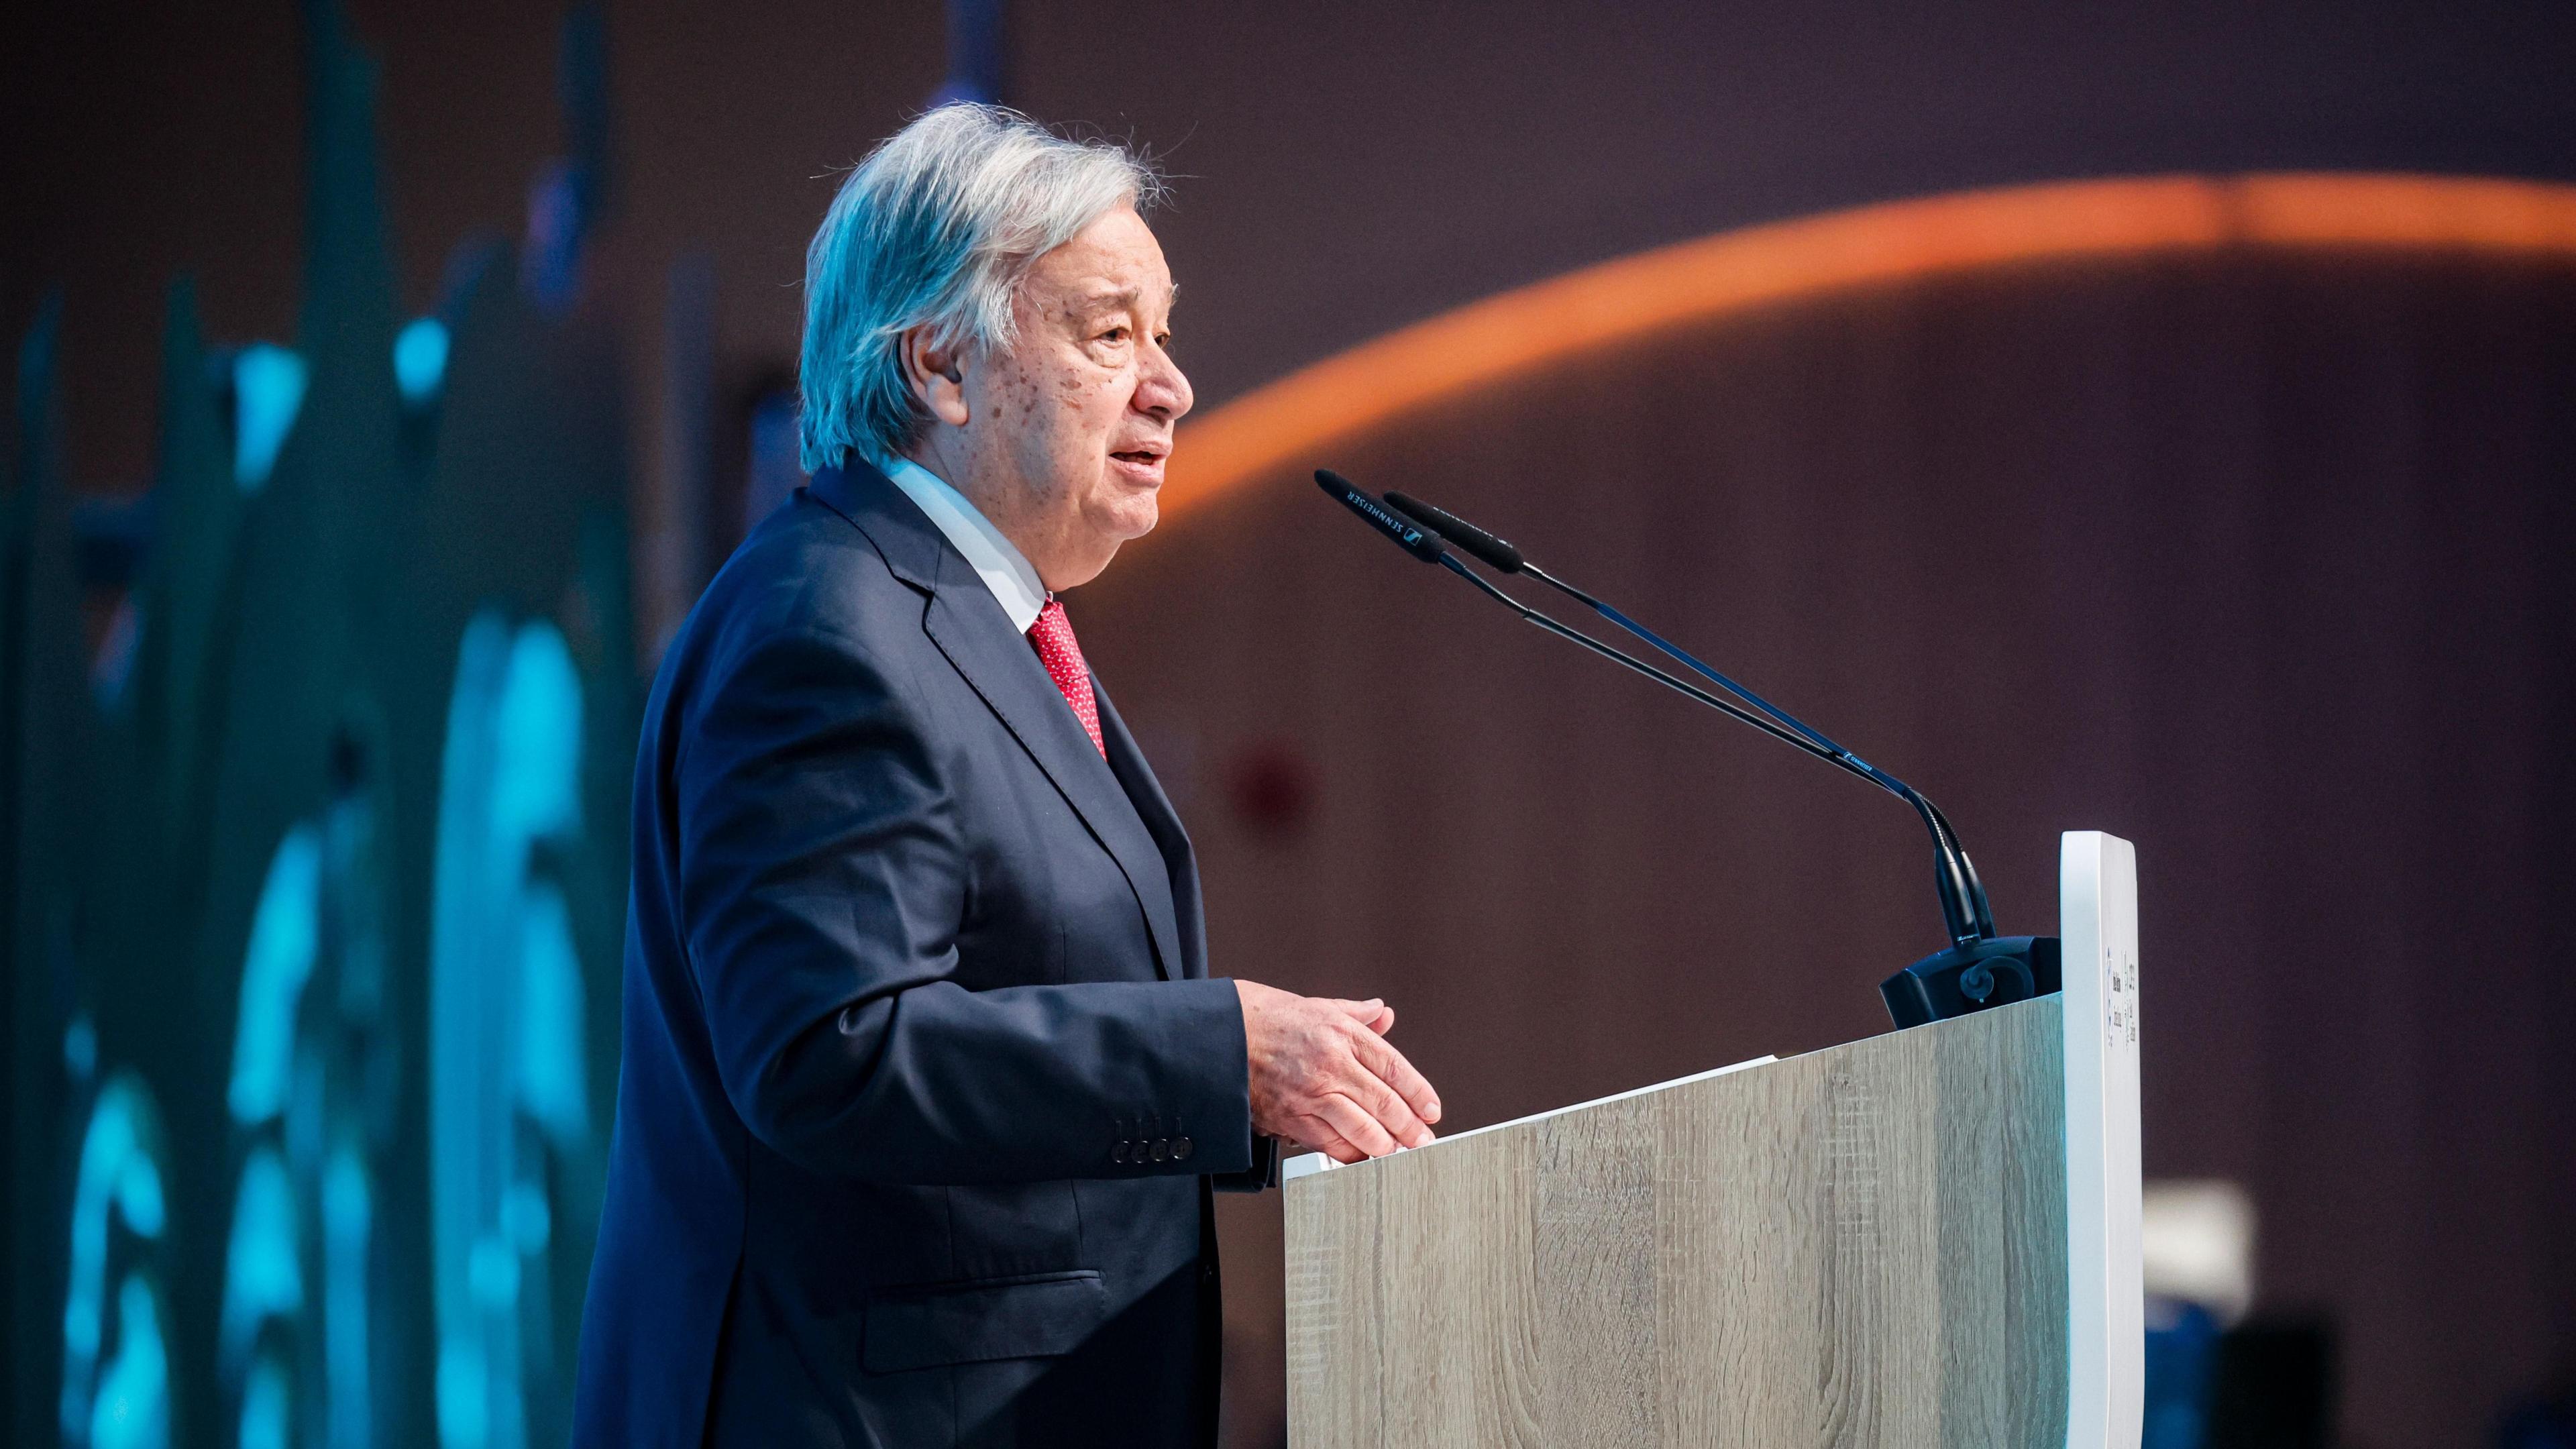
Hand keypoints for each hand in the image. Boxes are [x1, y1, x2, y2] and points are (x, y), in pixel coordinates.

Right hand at [1233, 979, 1441, 1163]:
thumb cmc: (1267, 1018)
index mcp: (1342, 1033)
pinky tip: (1363, 1158)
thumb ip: (1357, 1014)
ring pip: (1362, 1128)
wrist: (1220, 1034)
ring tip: (1398, 1152)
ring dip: (1385, 1146)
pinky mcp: (1290, 1118)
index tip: (1432, 1110)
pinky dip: (1351, 1155)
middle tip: (1423, 1140)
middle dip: (1409, 1127)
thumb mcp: (1318, 1006)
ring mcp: (1311, 1093)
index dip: (1419, 1093)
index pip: (1395, 1068)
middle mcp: (1331, 1063)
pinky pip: (1330, 1144)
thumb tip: (1384, 1014)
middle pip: (1384, 1102)